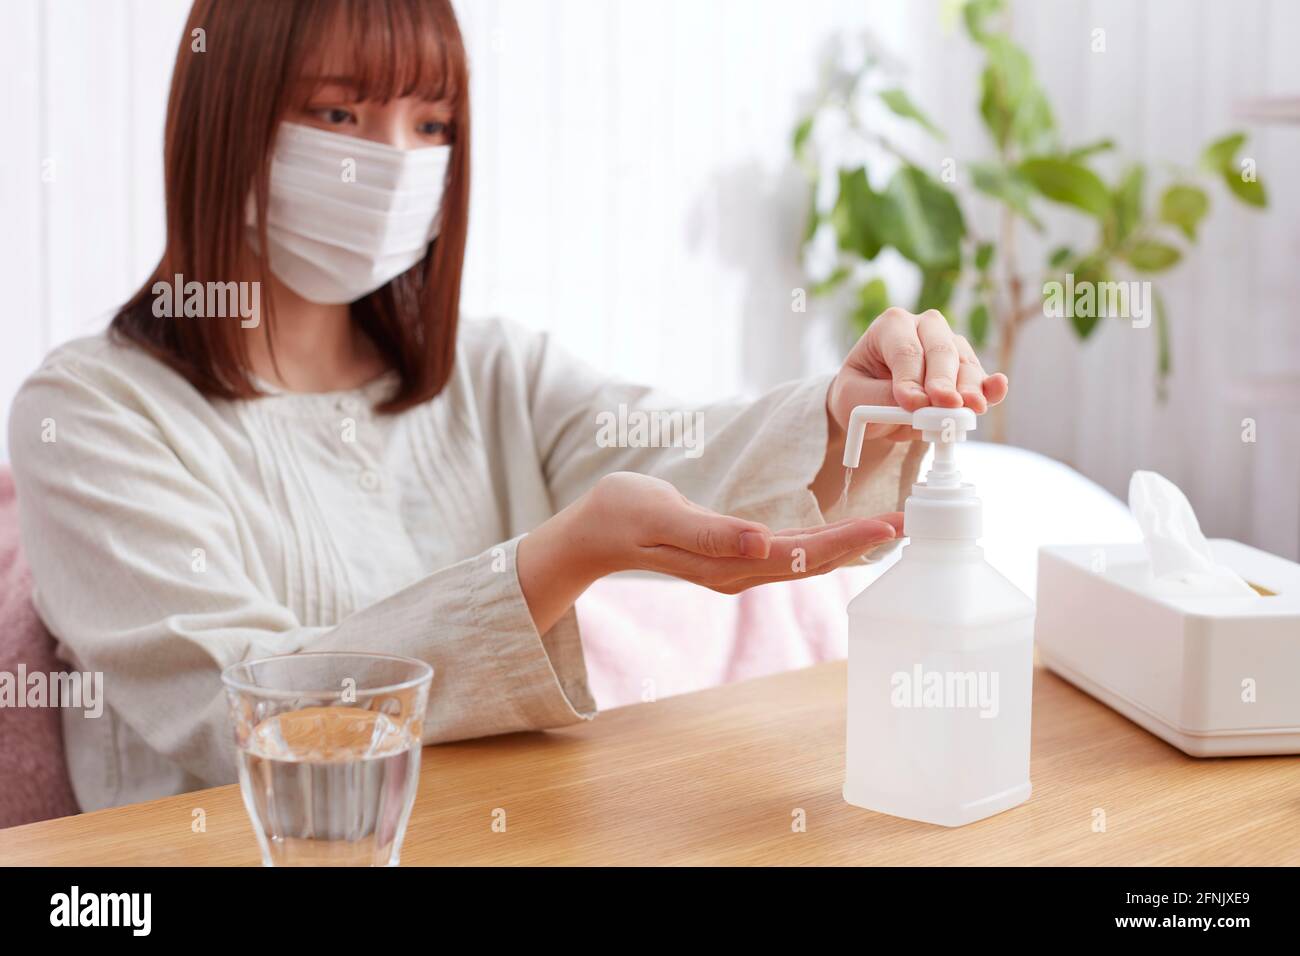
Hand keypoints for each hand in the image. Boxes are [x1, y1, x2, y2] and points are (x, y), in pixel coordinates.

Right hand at [518, 472, 901, 630]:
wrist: (592, 531)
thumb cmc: (621, 514)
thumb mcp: (659, 515)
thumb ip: (710, 532)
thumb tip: (762, 543)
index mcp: (726, 563)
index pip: (799, 554)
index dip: (845, 541)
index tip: (885, 525)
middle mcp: (739, 572)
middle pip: (812, 561)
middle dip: (861, 543)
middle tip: (910, 523)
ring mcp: (737, 567)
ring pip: (804, 559)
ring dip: (848, 544)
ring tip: (889, 527)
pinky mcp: (733, 555)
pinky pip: (788, 552)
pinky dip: (822, 542)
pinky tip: (843, 533)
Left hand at [828, 307, 1008, 440]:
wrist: (872, 406)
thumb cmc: (860, 395)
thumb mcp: (855, 399)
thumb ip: (882, 399)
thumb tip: (920, 404)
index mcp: (891, 326)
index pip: (905, 350)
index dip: (910, 378)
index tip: (911, 403)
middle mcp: (924, 328)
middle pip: (940, 350)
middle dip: (943, 380)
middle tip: (946, 404)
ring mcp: (950, 345)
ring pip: (964, 364)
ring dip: (968, 389)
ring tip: (968, 409)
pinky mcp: (966, 370)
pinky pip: (981, 378)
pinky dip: (989, 389)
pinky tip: (996, 389)